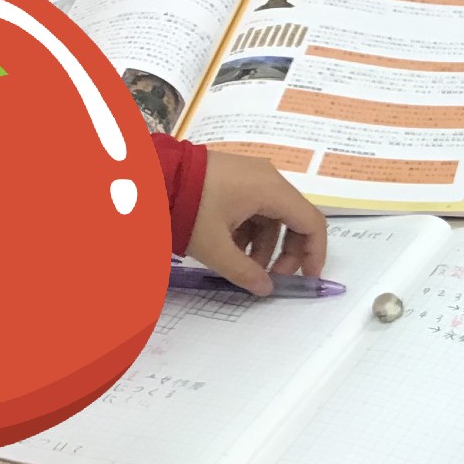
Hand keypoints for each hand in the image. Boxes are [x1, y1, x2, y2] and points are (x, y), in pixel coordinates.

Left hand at [186, 150, 328, 295]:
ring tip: (240, 266)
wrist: (148, 175)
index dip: (314, 254)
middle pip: (293, 220)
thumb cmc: (187, 208)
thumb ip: (244, 272)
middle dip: (285, 253)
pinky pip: (254, 206)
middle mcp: (268, 178)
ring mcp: (250, 174)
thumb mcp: (215, 247)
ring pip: (271, 216)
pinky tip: (228, 246)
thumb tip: (265, 289)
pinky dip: (249, 230)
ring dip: (263, 245)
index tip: (306, 278)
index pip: (312, 223)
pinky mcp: (233, 176)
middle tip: (270, 277)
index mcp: (272, 190)